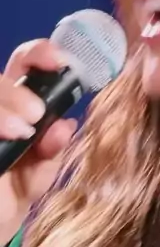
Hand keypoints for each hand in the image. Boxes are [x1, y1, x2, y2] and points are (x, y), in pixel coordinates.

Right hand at [0, 40, 76, 245]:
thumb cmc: (15, 193)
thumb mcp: (40, 173)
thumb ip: (52, 150)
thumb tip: (66, 126)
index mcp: (15, 105)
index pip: (24, 64)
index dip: (40, 53)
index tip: (60, 62)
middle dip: (16, 90)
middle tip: (36, 114)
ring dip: (2, 106)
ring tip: (21, 132)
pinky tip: (7, 137)